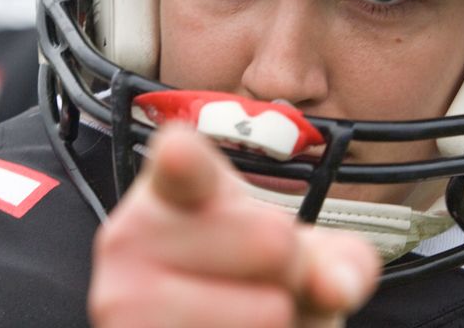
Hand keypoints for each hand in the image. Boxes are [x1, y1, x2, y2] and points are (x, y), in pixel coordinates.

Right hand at [88, 123, 380, 327]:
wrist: (215, 315)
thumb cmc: (252, 271)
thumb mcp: (302, 248)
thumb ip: (339, 259)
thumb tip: (336, 288)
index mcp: (170, 184)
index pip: (180, 165)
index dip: (183, 160)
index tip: (178, 153)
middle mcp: (131, 235)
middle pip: (275, 244)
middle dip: (292, 271)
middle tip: (258, 275)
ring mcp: (124, 300)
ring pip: (267, 313)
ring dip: (279, 322)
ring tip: (243, 311)